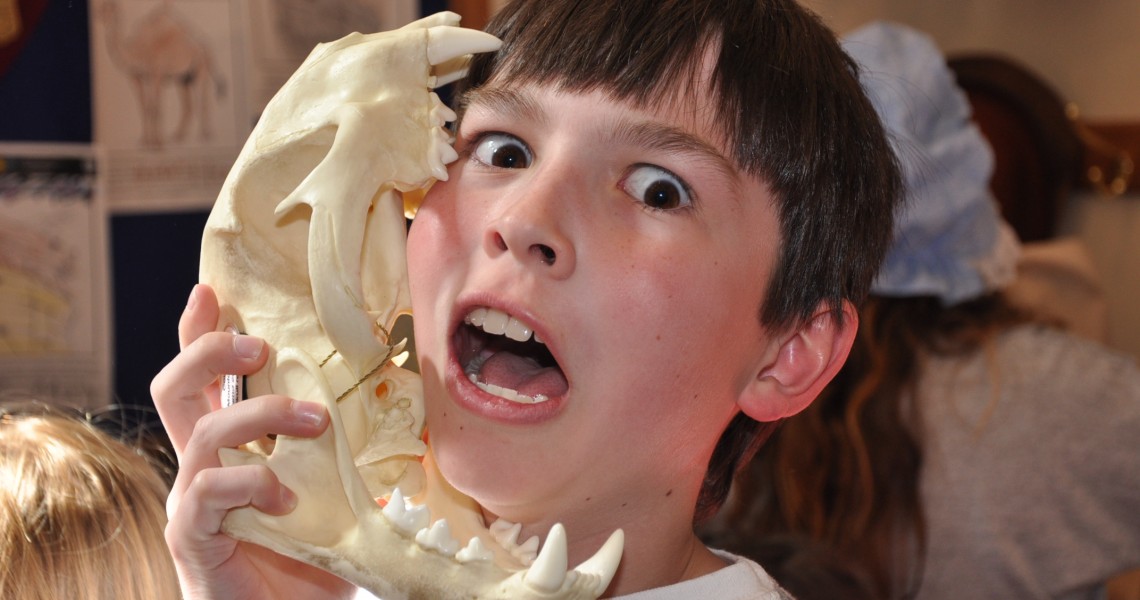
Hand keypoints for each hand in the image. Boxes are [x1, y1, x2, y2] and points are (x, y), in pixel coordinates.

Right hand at [151, 284, 353, 599]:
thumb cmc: (306, 558)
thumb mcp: (335, 494)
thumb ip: (349, 454)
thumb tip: (402, 412)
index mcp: (227, 448)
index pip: (201, 379)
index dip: (197, 332)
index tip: (211, 290)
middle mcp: (201, 465)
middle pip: (175, 387)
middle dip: (209, 350)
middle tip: (259, 342)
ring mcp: (191, 499)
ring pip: (206, 431)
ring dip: (263, 414)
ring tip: (317, 422)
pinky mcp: (191, 535)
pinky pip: (209, 489)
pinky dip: (253, 483)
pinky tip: (286, 497)